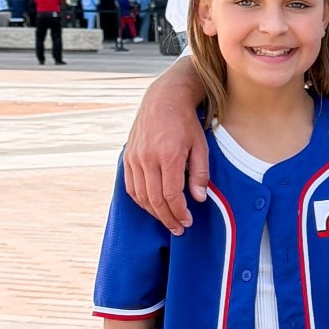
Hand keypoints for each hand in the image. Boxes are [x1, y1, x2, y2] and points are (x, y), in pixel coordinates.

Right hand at [124, 70, 208, 233]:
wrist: (163, 100)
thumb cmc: (186, 124)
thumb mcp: (200, 147)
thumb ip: (199, 174)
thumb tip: (198, 199)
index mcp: (168, 156)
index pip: (171, 195)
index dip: (179, 213)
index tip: (187, 222)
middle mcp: (148, 158)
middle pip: (155, 199)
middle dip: (167, 218)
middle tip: (178, 228)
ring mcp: (134, 158)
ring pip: (140, 196)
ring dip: (154, 212)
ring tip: (167, 220)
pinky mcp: (128, 157)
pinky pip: (131, 186)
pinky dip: (141, 200)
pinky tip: (152, 206)